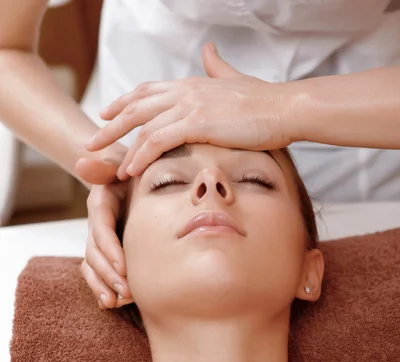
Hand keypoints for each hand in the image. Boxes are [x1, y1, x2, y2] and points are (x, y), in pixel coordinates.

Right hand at [75, 148, 133, 309]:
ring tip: (116, 302)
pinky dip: (100, 288)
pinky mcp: (105, 253)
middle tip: (126, 290)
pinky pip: (96, 272)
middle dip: (108, 274)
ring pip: (93, 266)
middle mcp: (96, 225)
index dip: (110, 249)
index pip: (101, 229)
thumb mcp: (120, 163)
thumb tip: (83, 162)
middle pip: (95, 253)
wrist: (132, 180)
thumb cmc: (132, 170)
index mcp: (100, 205)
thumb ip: (105, 165)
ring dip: (103, 285)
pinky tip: (109, 304)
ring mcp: (99, 241)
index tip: (123, 267)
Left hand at [86, 43, 299, 177]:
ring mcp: (190, 106)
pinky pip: (159, 141)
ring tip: (112, 168)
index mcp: (191, 83)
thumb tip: (208, 50)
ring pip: (144, 126)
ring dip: (125, 149)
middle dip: (112, 125)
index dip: (125, 102)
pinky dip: (142, 156)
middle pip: (137, 106)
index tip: (108, 113)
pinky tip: (132, 170)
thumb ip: (217, 68)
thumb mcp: (235, 80)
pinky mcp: (197, 123)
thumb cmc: (265, 102)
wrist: (285, 108)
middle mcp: (185, 91)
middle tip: (93, 141)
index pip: (148, 90)